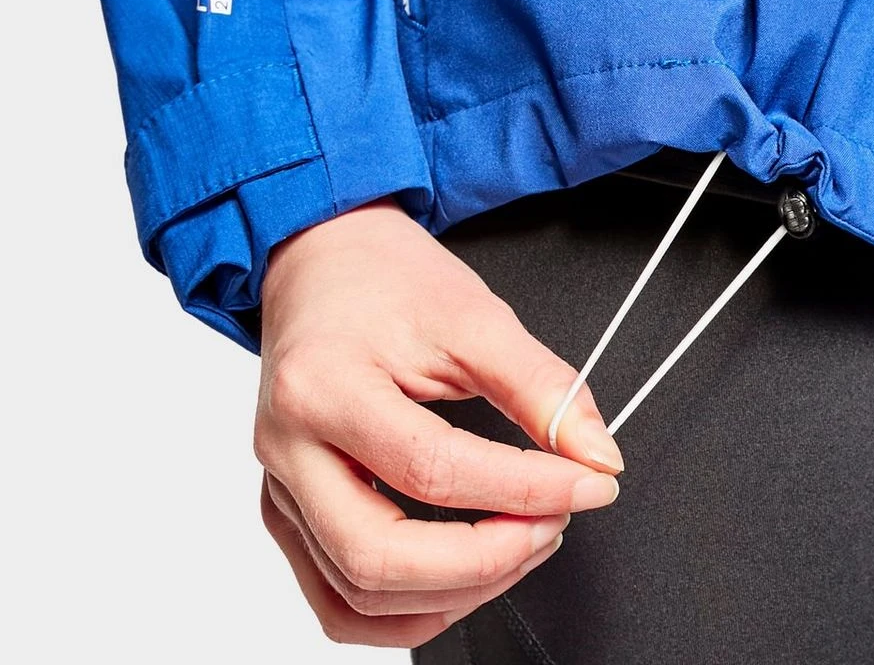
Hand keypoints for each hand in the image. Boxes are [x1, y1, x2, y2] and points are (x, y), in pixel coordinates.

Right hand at [255, 197, 623, 646]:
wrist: (322, 262)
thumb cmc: (384, 279)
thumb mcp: (471, 315)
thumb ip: (538, 387)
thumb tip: (594, 456)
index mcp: (322, 386)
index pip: (431, 470)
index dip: (525, 488)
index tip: (587, 483)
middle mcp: (285, 447)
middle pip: (377, 557)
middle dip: (485, 560)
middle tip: (550, 525)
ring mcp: (279, 485)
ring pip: (355, 597)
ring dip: (454, 593)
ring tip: (517, 543)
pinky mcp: (286, 508)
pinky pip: (335, 600)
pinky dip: (405, 611)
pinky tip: (460, 579)